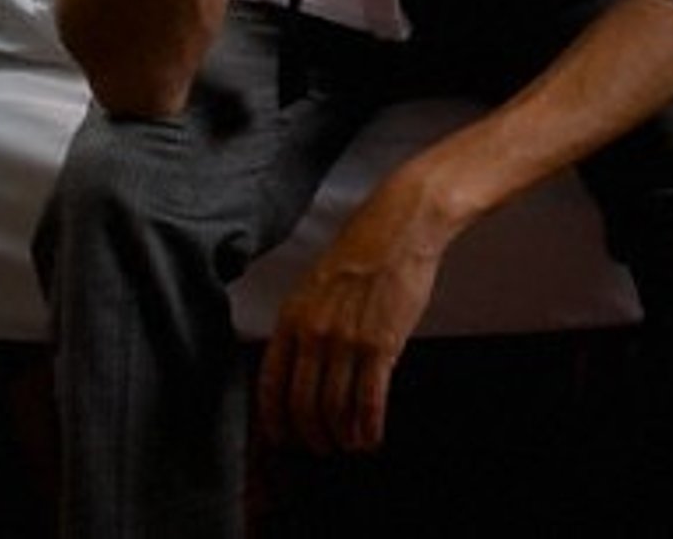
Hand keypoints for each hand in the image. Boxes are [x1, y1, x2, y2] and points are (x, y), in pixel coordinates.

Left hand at [256, 176, 451, 454]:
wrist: (401, 226)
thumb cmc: (362, 248)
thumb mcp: (316, 285)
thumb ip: (305, 324)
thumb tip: (303, 364)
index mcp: (291, 319)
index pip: (271, 385)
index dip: (275, 420)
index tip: (283, 437)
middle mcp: (314, 334)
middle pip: (303, 405)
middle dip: (311, 436)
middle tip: (320, 447)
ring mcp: (347, 342)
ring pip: (336, 409)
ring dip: (341, 436)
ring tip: (349, 446)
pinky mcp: (382, 345)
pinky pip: (370, 401)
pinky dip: (368, 427)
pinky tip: (371, 438)